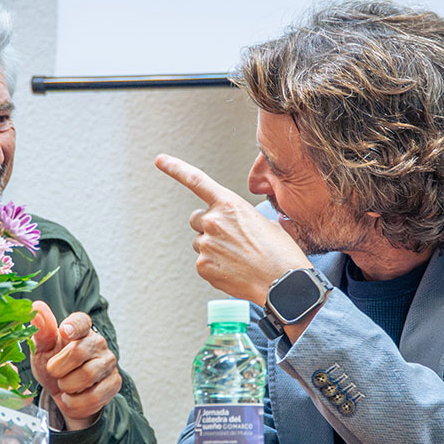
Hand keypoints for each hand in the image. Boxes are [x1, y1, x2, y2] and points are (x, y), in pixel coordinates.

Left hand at [30, 301, 120, 430]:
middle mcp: (97, 342)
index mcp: (80, 330)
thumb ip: (41, 331)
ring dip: (68, 387)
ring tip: (65, 386)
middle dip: (59, 369)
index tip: (65, 332)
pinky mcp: (114, 382)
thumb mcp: (42, 351)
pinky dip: (77, 403)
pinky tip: (73, 398)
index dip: (74, 326)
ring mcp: (108, 362)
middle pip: (79, 352)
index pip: (81, 321)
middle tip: (55, 374)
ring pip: (88, 375)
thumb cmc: (54, 367)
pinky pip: (96, 396)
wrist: (65, 394)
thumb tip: (36, 308)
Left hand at [154, 154, 310, 303]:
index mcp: (229, 204)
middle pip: (197, 219)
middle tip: (231, 240)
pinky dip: (214, 266)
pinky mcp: (203, 266)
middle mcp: (213, 221)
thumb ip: (241, 218)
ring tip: (238, 258)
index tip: (159, 160)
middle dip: (208, 226)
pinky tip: (234, 270)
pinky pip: (202, 263)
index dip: (175, 168)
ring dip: (213, 248)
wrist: (283, 283)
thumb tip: (236, 227)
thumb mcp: (265, 222)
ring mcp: (205, 244)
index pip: (196, 180)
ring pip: (200, 243)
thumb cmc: (280, 253)